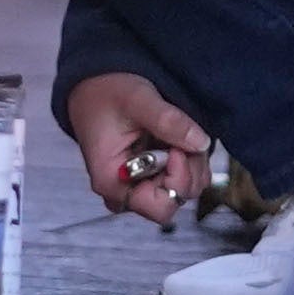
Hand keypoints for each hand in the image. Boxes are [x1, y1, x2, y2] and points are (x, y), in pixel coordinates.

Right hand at [65, 72, 210, 226]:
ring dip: (192, 163)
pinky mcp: (151, 178)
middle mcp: (124, 192)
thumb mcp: (137, 100)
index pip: (159, 206)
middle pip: (175, 201)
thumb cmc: (105, 95)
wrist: (93, 87)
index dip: (177, 181)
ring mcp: (139, 186)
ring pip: (184, 191)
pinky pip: (182, 180)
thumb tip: (200, 143)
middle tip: (181, 136)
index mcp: (112, 181)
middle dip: (188, 169)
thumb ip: (167, 121)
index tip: (176, 149)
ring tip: (178, 134)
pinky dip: (190, 160)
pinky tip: (177, 139)